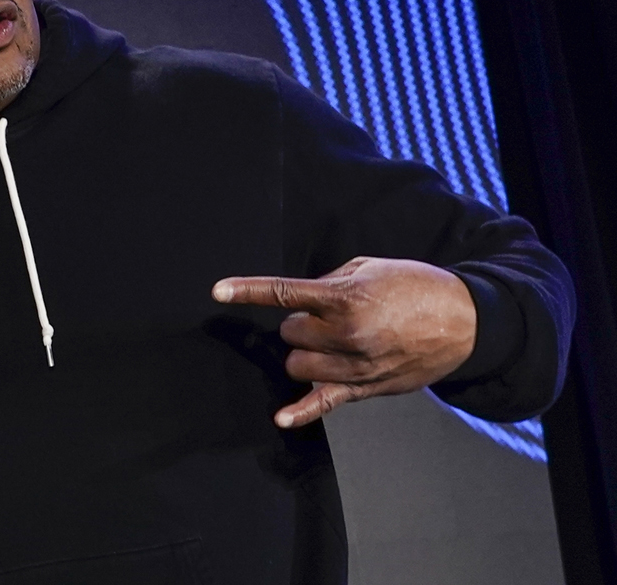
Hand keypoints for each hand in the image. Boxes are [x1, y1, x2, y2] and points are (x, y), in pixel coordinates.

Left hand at [213, 256, 476, 427]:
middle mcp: (347, 335)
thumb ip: (330, 281)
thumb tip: (304, 298)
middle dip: (300, 323)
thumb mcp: (370, 268)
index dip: (248, 291)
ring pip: (298, 365)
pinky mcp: (366, 387)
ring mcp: (356, 366)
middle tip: (327, 315)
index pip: (285, 294)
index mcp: (346, 299)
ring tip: (331, 342)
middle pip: (290, 334)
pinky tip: (281, 417)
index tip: (218, 291)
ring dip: (305, 352)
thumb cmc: (417, 287)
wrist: (467, 321)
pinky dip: (301, 412)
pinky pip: (326, 403)